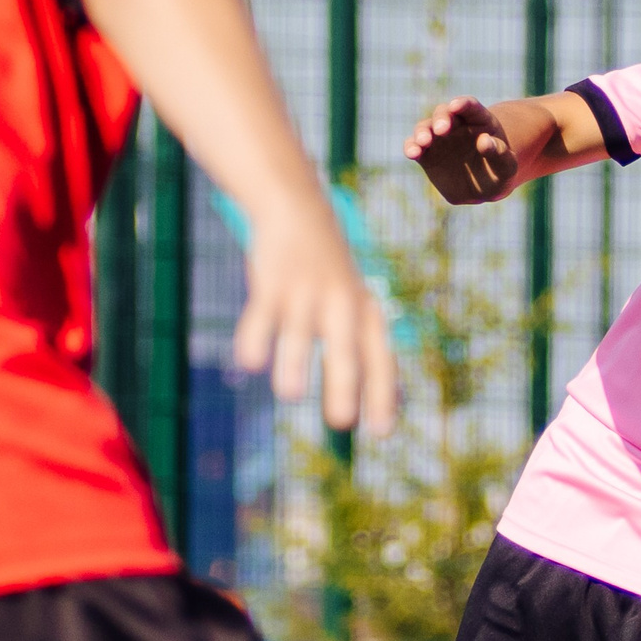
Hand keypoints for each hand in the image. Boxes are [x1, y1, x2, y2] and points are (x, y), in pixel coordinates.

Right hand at [231, 195, 399, 437]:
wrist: (299, 208)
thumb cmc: (331, 272)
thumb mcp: (356, 303)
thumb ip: (365, 348)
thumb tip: (389, 405)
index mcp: (366, 313)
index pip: (380, 359)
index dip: (383, 394)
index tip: (382, 432)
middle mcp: (340, 304)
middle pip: (345, 349)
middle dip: (344, 384)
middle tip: (341, 421)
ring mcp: (306, 292)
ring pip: (300, 332)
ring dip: (294, 362)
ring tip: (290, 394)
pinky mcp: (272, 281)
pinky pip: (263, 313)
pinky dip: (256, 336)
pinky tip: (250, 363)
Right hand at [406, 99, 523, 204]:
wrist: (484, 187)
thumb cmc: (499, 172)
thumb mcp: (507, 167)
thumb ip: (499, 153)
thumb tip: (484, 141)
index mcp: (479, 120)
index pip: (471, 107)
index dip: (464, 104)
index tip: (456, 105)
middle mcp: (456, 125)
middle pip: (445, 113)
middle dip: (442, 119)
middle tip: (442, 130)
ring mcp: (439, 138)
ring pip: (426, 127)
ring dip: (422, 133)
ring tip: (423, 142)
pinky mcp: (426, 154)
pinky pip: (415, 146)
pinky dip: (411, 147)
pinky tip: (412, 153)